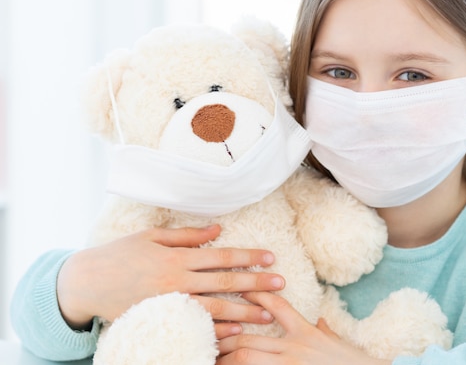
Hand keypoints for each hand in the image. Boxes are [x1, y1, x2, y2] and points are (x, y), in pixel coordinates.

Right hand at [57, 225, 284, 336]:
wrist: (87, 283)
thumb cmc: (120, 254)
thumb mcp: (152, 236)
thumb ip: (188, 235)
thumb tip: (218, 230)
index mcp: (177, 256)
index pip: (222, 257)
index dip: (248, 257)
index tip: (271, 258)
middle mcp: (177, 280)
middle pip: (225, 283)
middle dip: (256, 284)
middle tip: (281, 285)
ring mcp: (170, 304)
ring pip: (215, 309)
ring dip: (244, 312)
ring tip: (268, 314)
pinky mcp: (162, 320)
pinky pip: (194, 328)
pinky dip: (216, 331)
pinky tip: (236, 332)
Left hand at [217, 292, 390, 364]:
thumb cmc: (354, 362)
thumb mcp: (338, 343)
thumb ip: (325, 331)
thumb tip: (321, 322)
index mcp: (306, 333)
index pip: (278, 307)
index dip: (258, 295)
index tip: (242, 289)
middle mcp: (295, 347)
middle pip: (250, 336)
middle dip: (227, 336)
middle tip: (210, 335)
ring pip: (246, 356)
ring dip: (226, 357)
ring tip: (212, 357)